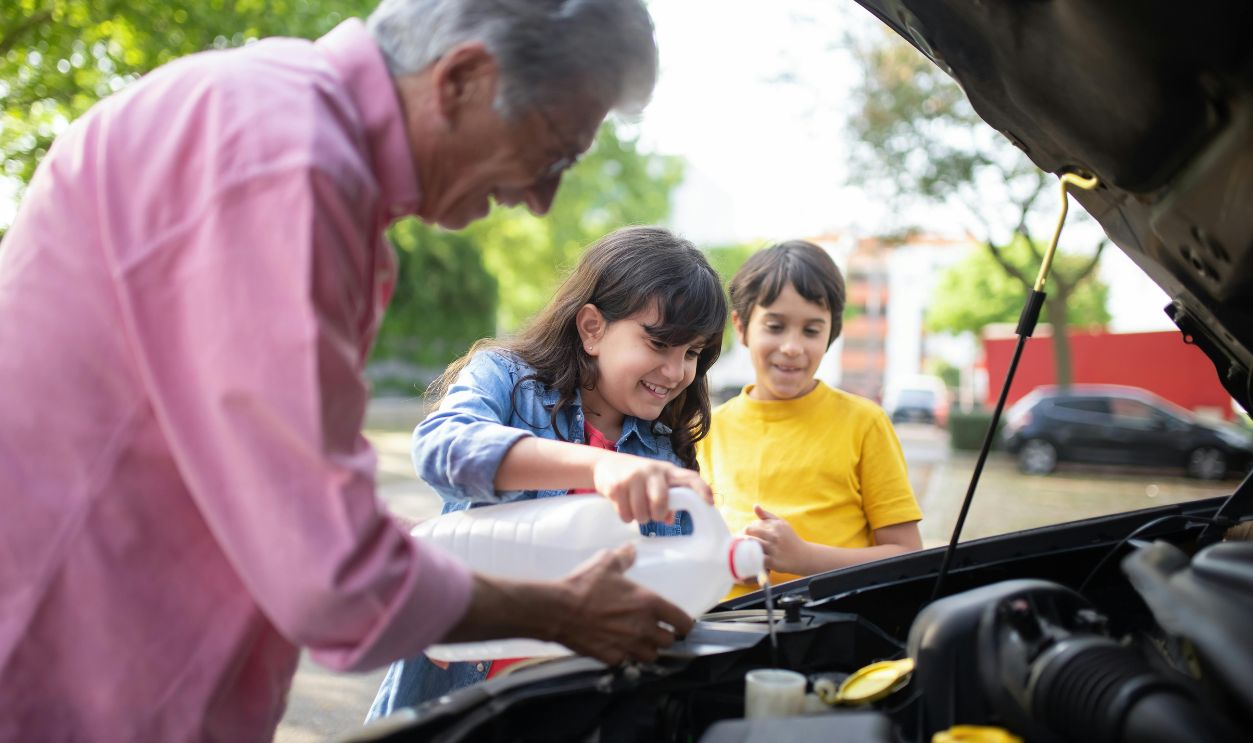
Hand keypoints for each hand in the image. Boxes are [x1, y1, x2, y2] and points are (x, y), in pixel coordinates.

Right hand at [552, 544, 694, 663]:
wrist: (558, 609)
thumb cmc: (584, 585)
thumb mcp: (606, 563)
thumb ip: (624, 557)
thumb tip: (631, 549)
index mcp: (650, 604)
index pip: (683, 622)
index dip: (684, 624)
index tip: (680, 623)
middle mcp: (644, 628)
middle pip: (669, 642)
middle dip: (664, 636)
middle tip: (654, 629)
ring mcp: (628, 646)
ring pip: (650, 656)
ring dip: (647, 649)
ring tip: (637, 640)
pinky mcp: (612, 658)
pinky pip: (626, 661)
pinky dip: (624, 656)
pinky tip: (615, 646)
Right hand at [591, 452, 712, 523]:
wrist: (606, 464)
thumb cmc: (638, 478)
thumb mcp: (654, 484)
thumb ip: (666, 500)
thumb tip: (669, 520)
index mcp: (667, 470)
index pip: (689, 477)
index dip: (702, 489)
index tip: (710, 503)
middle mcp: (651, 470)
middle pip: (661, 501)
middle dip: (656, 514)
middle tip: (652, 515)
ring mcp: (633, 477)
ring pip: (641, 512)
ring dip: (639, 518)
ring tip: (636, 510)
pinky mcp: (616, 486)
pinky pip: (625, 514)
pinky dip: (625, 517)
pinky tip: (624, 507)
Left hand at [744, 505, 811, 574]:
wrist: (804, 556)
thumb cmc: (790, 539)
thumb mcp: (781, 524)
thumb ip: (767, 515)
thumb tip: (755, 506)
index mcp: (775, 525)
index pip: (753, 525)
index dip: (747, 531)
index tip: (745, 538)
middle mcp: (774, 535)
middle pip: (749, 532)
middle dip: (742, 537)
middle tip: (741, 544)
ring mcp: (773, 548)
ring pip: (751, 544)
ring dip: (744, 547)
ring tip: (743, 551)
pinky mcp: (773, 561)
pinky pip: (757, 559)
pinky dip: (751, 559)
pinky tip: (750, 560)